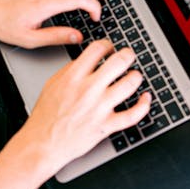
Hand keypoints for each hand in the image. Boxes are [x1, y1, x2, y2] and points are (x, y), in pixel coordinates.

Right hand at [19, 40, 151, 178]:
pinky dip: (144, 105)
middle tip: (129, 56)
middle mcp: (88, 90)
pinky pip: (132, 115)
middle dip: (127, 55)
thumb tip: (86, 61)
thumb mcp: (52, 84)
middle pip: (118, 62)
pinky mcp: (106, 126)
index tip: (110, 48)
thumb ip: (70, 70)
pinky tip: (146, 98)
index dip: (107, 45)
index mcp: (73, 77)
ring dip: (136, 77)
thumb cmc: (45, 117)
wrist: (43, 143)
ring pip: (129, 84)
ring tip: (135, 76)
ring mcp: (99, 108)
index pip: (97, 49)